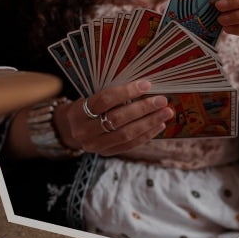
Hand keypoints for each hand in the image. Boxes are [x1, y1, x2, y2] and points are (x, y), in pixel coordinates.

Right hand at [56, 80, 172, 156]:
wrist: (73, 129)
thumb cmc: (88, 107)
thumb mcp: (91, 96)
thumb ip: (113, 94)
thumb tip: (145, 86)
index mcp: (78, 112)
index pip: (105, 100)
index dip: (127, 91)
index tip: (147, 85)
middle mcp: (84, 131)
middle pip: (117, 118)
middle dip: (143, 108)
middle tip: (162, 101)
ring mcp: (94, 145)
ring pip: (126, 134)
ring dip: (149, 122)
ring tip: (165, 113)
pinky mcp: (106, 153)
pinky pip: (129, 145)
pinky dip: (146, 135)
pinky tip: (158, 125)